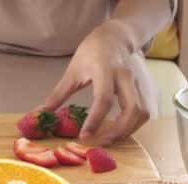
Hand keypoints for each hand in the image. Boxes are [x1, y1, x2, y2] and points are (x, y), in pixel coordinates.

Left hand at [38, 21, 157, 145]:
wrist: (116, 37)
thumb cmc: (92, 52)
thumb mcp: (73, 70)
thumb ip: (59, 94)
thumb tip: (41, 112)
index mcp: (106, 70)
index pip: (103, 99)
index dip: (95, 120)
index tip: (84, 136)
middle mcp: (126, 77)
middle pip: (132, 109)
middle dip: (119, 131)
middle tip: (102, 142)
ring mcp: (140, 82)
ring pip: (142, 113)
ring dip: (128, 131)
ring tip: (110, 139)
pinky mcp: (146, 88)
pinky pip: (145, 112)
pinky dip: (134, 125)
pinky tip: (120, 131)